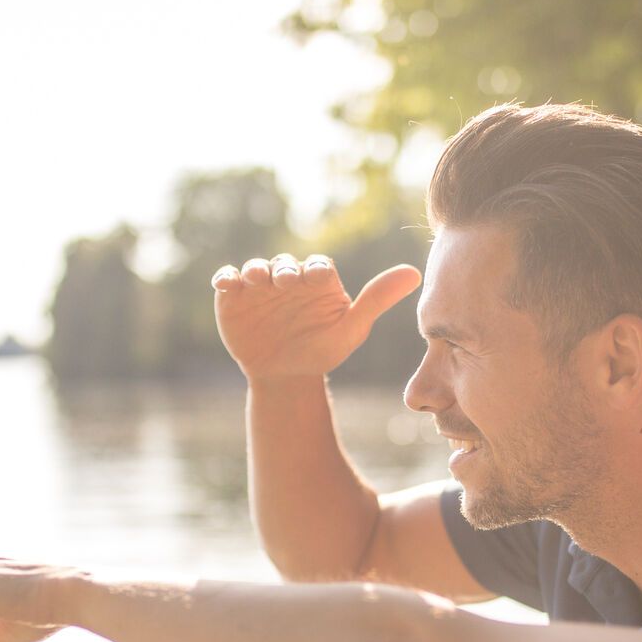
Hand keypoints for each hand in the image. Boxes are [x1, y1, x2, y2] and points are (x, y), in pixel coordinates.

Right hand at [212, 253, 420, 381]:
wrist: (286, 376)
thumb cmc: (323, 351)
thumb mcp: (351, 328)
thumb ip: (378, 299)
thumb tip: (416, 272)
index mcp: (318, 280)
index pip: (317, 266)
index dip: (314, 270)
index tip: (314, 279)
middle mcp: (289, 277)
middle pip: (285, 264)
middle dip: (284, 271)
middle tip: (285, 283)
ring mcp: (260, 285)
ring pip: (256, 268)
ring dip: (255, 271)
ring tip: (256, 281)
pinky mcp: (234, 295)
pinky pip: (227, 279)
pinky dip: (226, 278)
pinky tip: (226, 284)